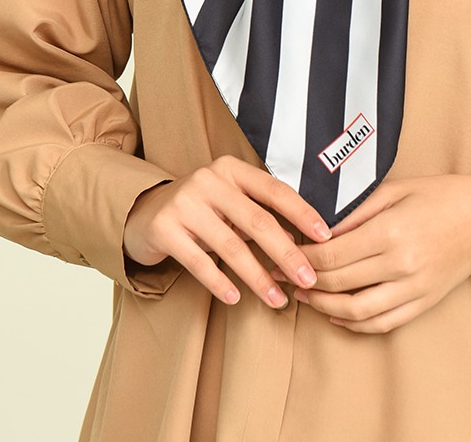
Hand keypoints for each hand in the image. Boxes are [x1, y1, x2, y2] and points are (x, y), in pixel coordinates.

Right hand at [123, 155, 330, 308]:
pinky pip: (198, 261)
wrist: (144, 213)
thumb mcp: (229, 201)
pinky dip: (219, 282)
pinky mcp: (164, 228)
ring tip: (278, 300)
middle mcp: (208, 180)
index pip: (274, 190)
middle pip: (257, 221)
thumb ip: (259, 213)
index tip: (326, 237)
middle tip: (308, 278)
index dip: (302, 213)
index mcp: (231, 169)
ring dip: (258, 277)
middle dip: (286, 253)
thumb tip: (306, 241)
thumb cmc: (201, 210)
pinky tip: (235, 298)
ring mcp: (184, 203)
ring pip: (231, 246)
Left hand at [288, 173, 470, 333]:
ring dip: (323, 307)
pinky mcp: (424, 303)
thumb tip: (318, 230)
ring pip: (356, 311)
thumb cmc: (439, 194)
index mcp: (390, 231)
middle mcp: (401, 264)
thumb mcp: (394, 189)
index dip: (301, 257)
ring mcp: (414, 288)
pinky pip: (382, 323)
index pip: (331, 254)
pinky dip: (354, 323)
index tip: (283, 251)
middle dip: (303, 280)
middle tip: (282, 274)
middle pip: (338, 283)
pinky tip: (336, 314)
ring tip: (303, 295)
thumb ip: (355, 212)